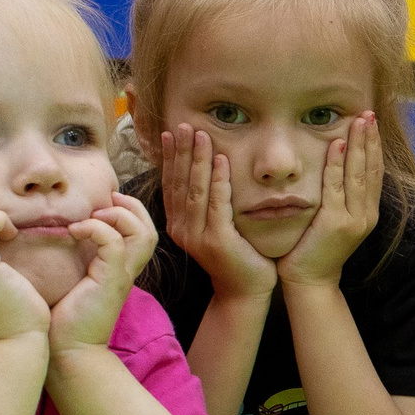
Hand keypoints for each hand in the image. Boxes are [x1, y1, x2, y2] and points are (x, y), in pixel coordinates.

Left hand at [49, 193, 155, 358]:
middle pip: (150, 230)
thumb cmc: (60, 320)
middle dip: (131, 207)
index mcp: (118, 270)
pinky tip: (74, 231)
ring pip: (143, 233)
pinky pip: (115, 243)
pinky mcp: (111, 281)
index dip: (128, 212)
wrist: (66, 351)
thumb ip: (70, 260)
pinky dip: (97, 229)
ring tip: (94, 214)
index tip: (100, 204)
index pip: (141, 233)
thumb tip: (49, 236)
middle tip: (105, 200)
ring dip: (120, 215)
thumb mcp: (69, 282)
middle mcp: (126, 271)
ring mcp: (122, 276)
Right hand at [161, 126, 274, 298]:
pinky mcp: (217, 241)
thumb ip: (206, 201)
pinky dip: (218, 180)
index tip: (170, 132)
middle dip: (181, 151)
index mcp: (178, 223)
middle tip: (184, 125)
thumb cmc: (235, 253)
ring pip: (195, 190)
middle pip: (179, 182)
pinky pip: (217, 204)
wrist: (245, 290)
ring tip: (201, 135)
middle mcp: (181, 229)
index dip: (170, 157)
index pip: (171, 183)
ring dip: (198, 160)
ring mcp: (197, 236)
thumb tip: (206, 167)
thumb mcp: (213, 224)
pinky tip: (221, 160)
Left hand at [279, 112, 383, 289]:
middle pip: (371, 169)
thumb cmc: (315, 250)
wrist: (310, 281)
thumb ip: (340, 199)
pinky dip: (337, 163)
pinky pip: (336, 186)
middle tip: (368, 114)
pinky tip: (337, 143)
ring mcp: (354, 219)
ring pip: (358, 174)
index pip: (375, 173)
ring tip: (359, 121)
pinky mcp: (336, 223)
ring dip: (359, 144)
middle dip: (370, 139)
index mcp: (368, 213)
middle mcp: (366, 214)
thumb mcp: (335, 222)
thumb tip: (337, 171)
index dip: (375, 147)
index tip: (371, 124)